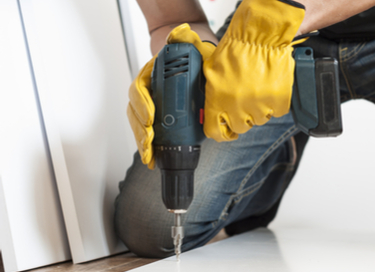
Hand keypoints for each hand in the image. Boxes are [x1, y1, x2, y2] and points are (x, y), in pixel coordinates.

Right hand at [127, 24, 215, 168]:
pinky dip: (148, 144)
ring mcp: (149, 101)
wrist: (193, 52)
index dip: (143, 104)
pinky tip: (151, 157)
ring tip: (149, 155)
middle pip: (135, 110)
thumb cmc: (193, 53)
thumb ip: (187, 44)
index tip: (151, 117)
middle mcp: (147, 88)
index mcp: (152, 74)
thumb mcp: (191, 47)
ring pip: (138, 122)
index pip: (140, 89)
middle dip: (141, 129)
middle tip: (150, 142)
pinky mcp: (157, 113)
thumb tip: (185, 39)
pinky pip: (146, 129)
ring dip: (142, 140)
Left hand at [202, 0, 307, 141]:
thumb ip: (211, 94)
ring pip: (260, 120)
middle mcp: (237, 106)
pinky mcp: (278, 100)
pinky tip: (270, 88)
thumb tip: (212, 113)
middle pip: (240, 127)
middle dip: (242, 117)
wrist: (259, 36)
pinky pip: (277, 111)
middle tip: (245, 102)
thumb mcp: (211, 71)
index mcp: (218, 100)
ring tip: (258, 89)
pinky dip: (276, 102)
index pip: (215, 132)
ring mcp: (259, 104)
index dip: (221, 133)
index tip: (226, 130)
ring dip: (260, 108)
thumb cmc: (235, 49)